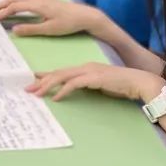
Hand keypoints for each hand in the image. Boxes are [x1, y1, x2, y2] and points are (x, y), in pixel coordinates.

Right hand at [0, 0, 104, 37]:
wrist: (84, 15)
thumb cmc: (68, 24)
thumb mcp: (49, 29)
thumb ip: (30, 29)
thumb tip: (14, 30)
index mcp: (37, 5)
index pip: (14, 7)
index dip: (2, 12)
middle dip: (0, 5)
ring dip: (6, 3)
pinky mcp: (44, 0)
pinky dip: (14, 3)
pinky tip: (12, 8)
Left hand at [26, 62, 165, 102]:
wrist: (138, 82)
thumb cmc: (120, 85)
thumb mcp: (99, 85)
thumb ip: (86, 86)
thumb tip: (72, 92)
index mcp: (84, 68)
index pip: (61, 71)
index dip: (45, 75)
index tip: (33, 80)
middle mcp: (84, 67)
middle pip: (57, 73)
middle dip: (41, 81)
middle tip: (27, 89)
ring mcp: (89, 71)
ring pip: (62, 77)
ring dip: (47, 86)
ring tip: (36, 94)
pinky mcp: (94, 78)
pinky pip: (74, 84)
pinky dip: (63, 91)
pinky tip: (56, 98)